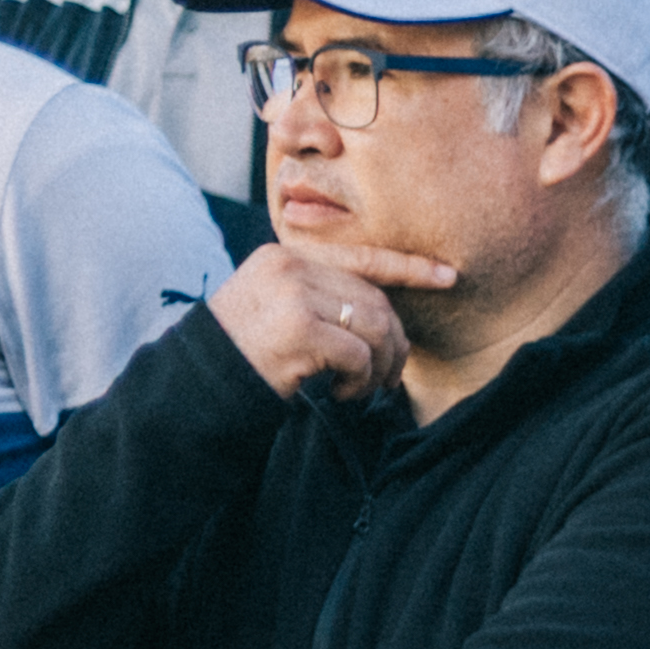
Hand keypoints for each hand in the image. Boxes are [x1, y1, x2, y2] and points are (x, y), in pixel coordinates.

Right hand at [208, 232, 456, 398]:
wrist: (201, 382)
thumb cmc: (248, 350)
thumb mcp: (280, 307)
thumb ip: (322, 295)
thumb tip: (389, 313)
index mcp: (285, 255)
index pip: (360, 257)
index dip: (408, 267)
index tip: (448, 276)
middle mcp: (289, 267)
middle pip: (376, 301)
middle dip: (394, 344)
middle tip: (387, 377)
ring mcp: (292, 295)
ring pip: (375, 327)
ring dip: (380, 367)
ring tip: (361, 388)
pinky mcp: (298, 329)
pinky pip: (359, 355)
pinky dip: (360, 381)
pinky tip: (339, 393)